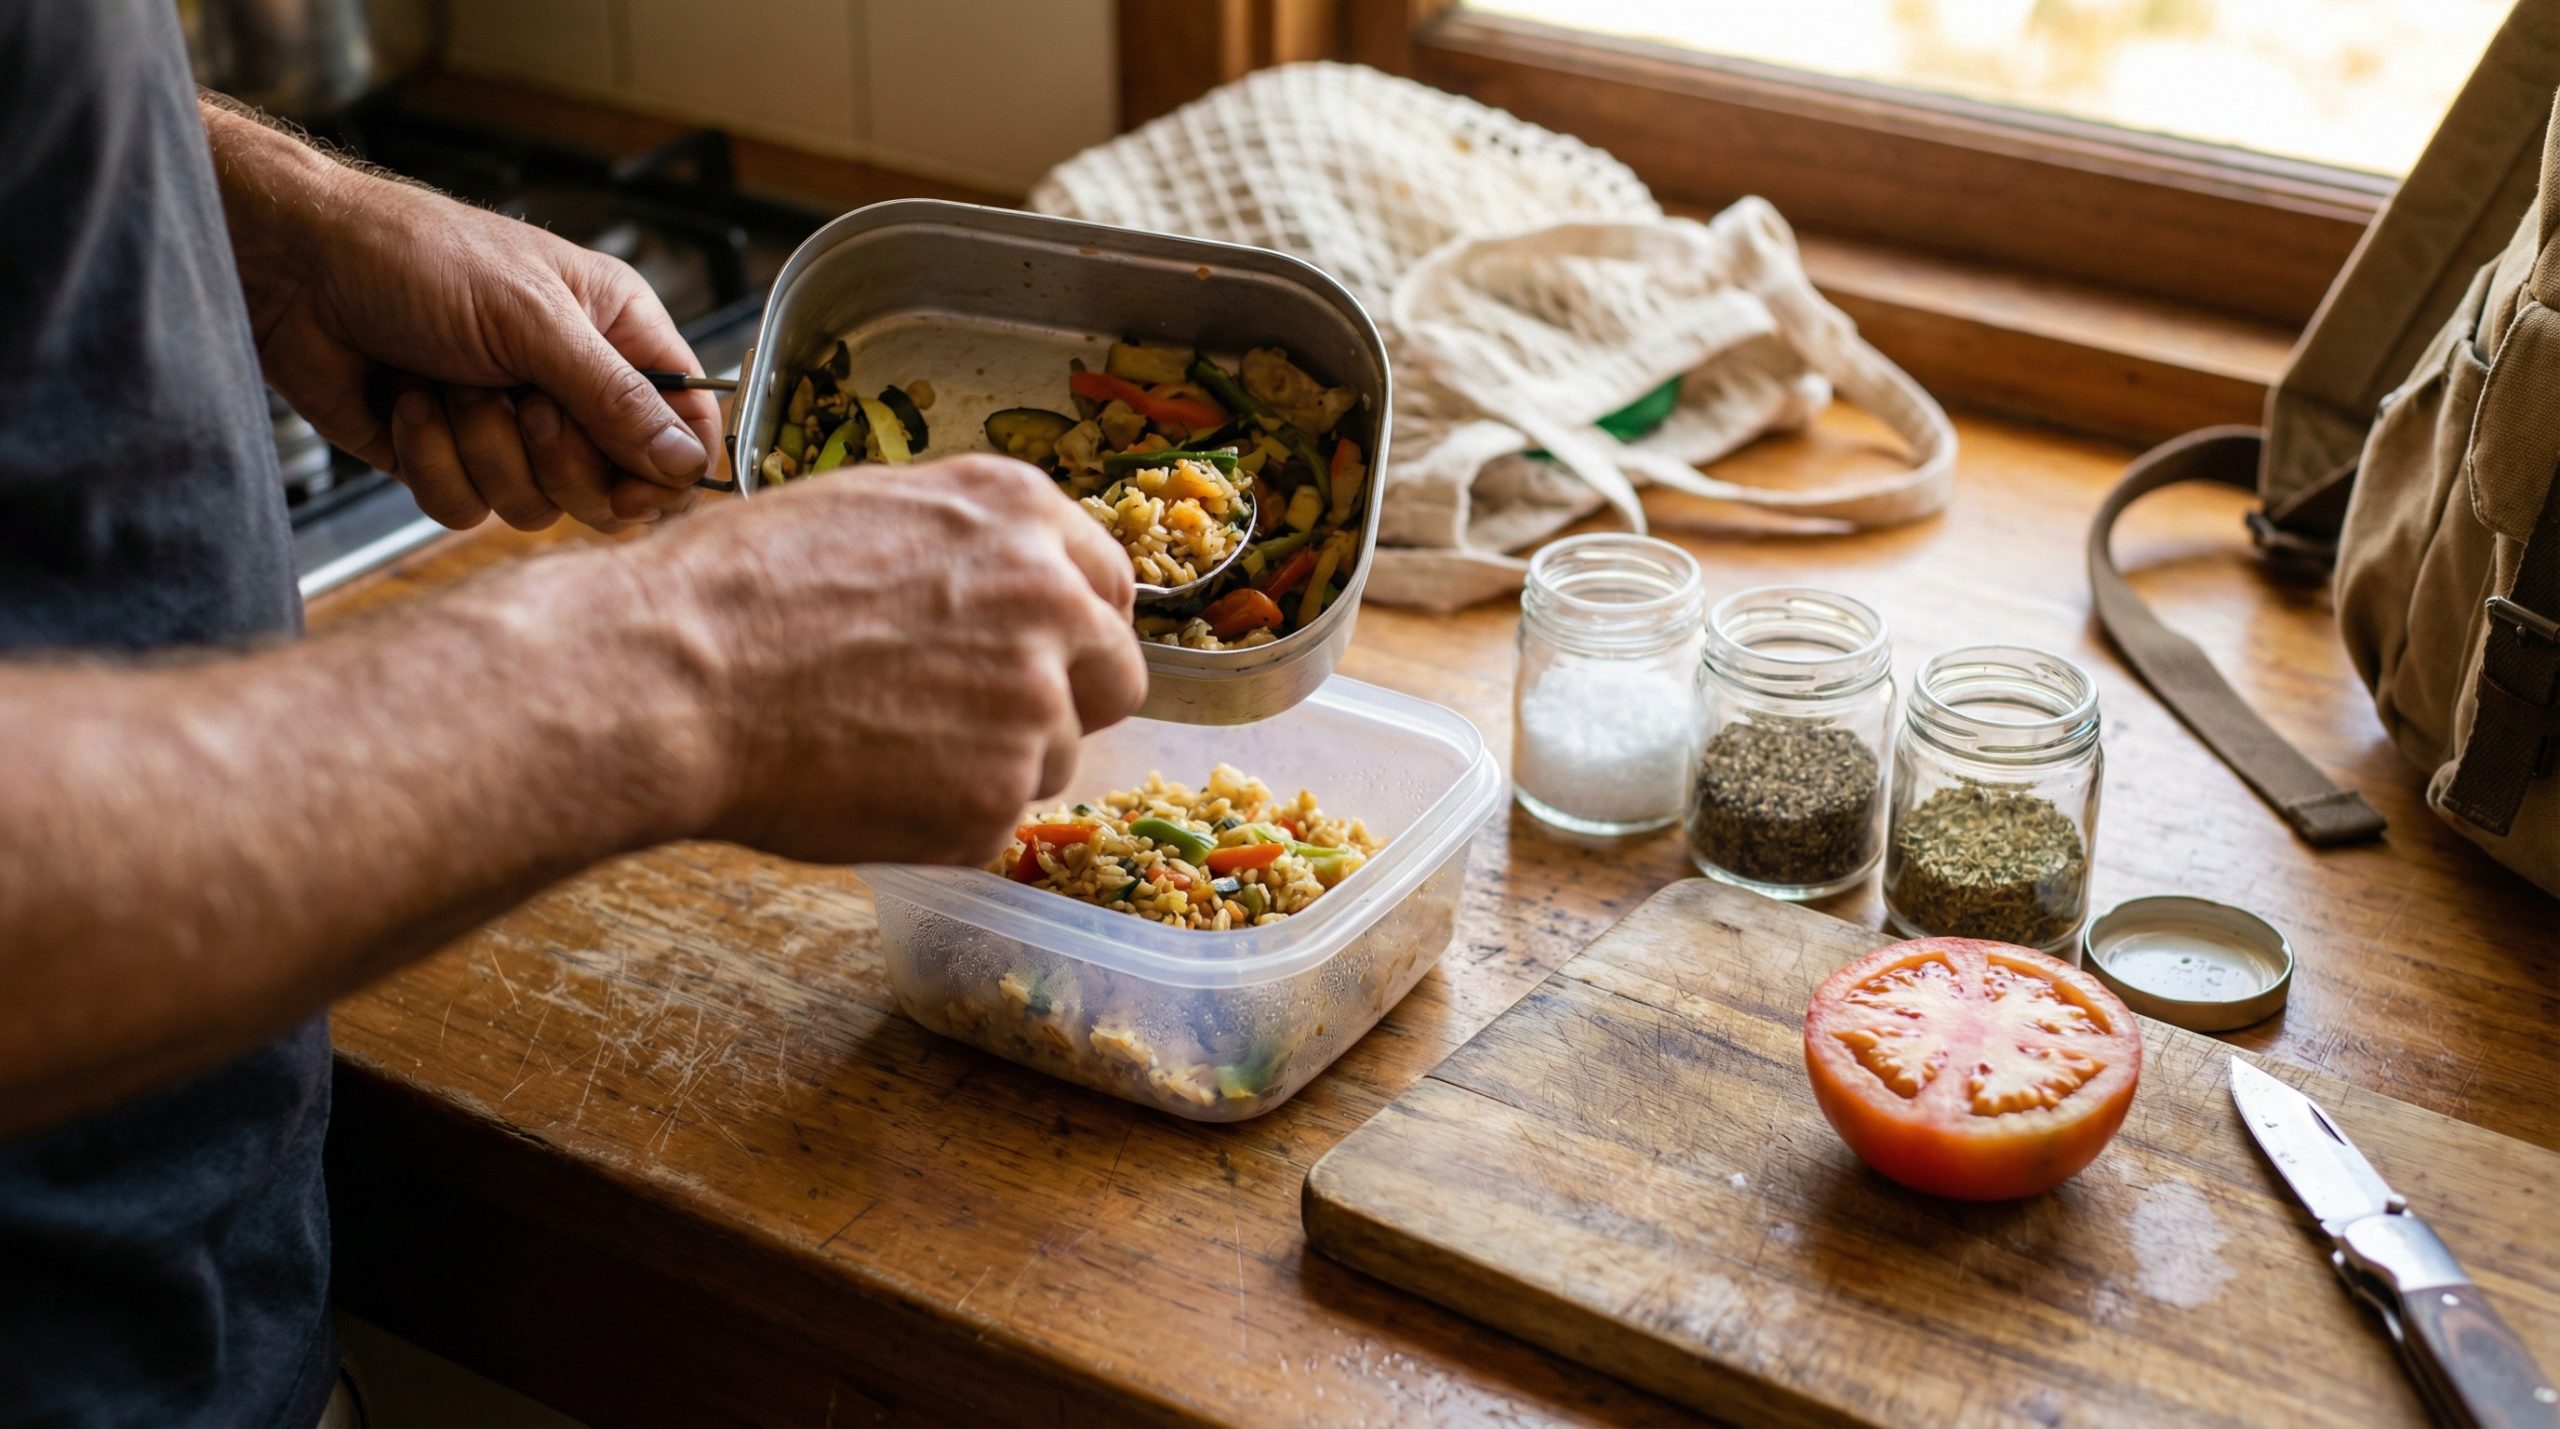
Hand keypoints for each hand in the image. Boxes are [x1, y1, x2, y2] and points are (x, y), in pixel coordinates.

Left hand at [247, 163, 721, 533]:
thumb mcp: (533, 319)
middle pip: (615, 484)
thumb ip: (616, 398)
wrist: (295, 268)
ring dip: (483, 449)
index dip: (670, 469)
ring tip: (449, 386)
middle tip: (524, 407)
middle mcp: (572, 386)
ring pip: (537, 505)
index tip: (635, 486)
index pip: (686, 425)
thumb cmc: (416, 258)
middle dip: (559, 459)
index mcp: (615, 334)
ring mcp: (511, 429)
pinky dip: (431, 460)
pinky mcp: (450, 459)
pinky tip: (408, 405)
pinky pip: (465, 509)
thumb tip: (685, 464)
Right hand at [635, 455, 1148, 864]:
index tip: (1045, 654)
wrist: (674, 674)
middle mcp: (1051, 602)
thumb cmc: (738, 589)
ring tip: (884, 747)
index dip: (1073, 628)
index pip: (1108, 585)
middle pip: (1112, 677)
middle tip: (978, 722)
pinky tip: (865, 785)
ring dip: (991, 765)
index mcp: (1020, 515)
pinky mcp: (996, 797)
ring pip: (1053, 758)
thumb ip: (964, 545)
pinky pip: (991, 821)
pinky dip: (942, 820)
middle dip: (1063, 703)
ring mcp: (1033, 705)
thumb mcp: (867, 509)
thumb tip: (1002, 579)